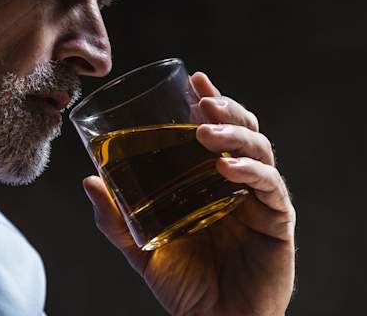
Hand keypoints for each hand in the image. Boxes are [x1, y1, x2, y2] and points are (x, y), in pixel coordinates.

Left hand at [82, 72, 295, 314]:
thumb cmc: (188, 288)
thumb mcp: (145, 251)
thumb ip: (117, 220)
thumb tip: (89, 180)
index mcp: (216, 184)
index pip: (220, 133)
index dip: (213, 103)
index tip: (196, 79)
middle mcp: (242, 185)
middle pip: (246, 132)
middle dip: (228, 110)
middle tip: (204, 100)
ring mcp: (261, 201)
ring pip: (261, 152)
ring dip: (236, 135)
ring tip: (206, 131)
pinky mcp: (277, 222)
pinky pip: (270, 189)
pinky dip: (251, 173)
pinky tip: (227, 167)